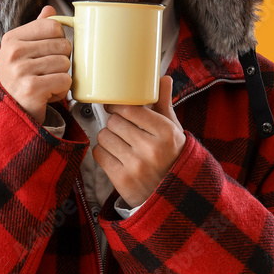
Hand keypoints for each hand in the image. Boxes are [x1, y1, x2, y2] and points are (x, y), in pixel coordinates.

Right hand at [0, 5, 71, 123]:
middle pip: (63, 45)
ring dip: (61, 78)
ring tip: (45, 84)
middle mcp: (14, 52)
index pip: (53, 26)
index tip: (48, 53)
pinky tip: (47, 94)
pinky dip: (61, 91)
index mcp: (12, 38)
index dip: (59, 40)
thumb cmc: (18, 80)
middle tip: (46, 73)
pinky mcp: (31, 89)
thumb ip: (36, 29)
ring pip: (65, 64)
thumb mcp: (21, 52)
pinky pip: (65, 81)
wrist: (7, 112)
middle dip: (61, 61)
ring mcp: (21, 70)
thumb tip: (50, 9)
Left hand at [93, 76, 185, 207]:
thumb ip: (164, 104)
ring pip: (104, 137)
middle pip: (114, 122)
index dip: (117, 105)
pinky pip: (99, 155)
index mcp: (166, 133)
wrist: (174, 196)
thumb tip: (163, 77)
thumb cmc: (171, 156)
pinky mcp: (123, 180)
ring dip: (108, 138)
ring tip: (119, 143)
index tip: (115, 107)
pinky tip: (115, 156)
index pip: (129, 108)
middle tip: (121, 128)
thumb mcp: (173, 130)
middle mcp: (151, 149)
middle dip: (115, 123)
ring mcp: (136, 166)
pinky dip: (103, 153)